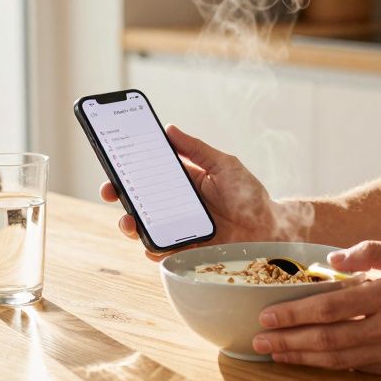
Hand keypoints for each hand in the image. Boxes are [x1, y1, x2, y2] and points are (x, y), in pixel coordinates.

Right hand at [99, 124, 296, 259]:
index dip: (127, 171)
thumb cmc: (249, 195)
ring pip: (144, 227)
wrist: (269, 229)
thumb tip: (169, 128)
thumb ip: (197, 149)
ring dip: (131, 225)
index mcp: (183, 181)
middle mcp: (176, 205)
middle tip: (111, 192)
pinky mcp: (186, 249)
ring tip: (129, 222)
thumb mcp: (225, 164)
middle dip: (119, 197)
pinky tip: (152, 245)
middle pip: (139, 201)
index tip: (112, 165)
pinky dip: (154, 249)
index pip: (148, 174)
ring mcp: (179, 228)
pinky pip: (162, 251)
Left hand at [250, 241, 380, 375]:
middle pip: (327, 339)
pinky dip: (332, 365)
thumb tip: (331, 261)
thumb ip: (370, 252)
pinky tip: (312, 361)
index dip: (295, 313)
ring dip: (302, 358)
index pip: (329, 306)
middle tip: (259, 340)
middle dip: (288, 341)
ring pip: (339, 359)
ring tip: (276, 354)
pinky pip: (360, 367)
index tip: (268, 315)